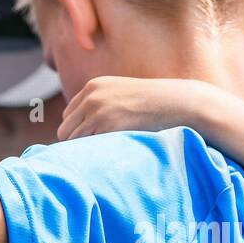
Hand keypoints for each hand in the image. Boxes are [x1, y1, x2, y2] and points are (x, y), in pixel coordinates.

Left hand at [57, 76, 226, 140]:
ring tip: (105, 155)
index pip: (69, 116)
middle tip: (98, 153)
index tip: (95, 142)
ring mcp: (97, 109)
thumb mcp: (124, 96)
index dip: (80, 131)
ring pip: (72, 140)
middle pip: (66, 129)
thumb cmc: (155, 105)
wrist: (177, 102)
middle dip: (78, 142)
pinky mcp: (106, 124)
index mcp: (93, 87)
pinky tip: (110, 154)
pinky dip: (93, 154)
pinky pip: (86, 146)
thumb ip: (104, 106)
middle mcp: (91, 96)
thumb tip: (88, 130)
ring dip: (85, 150)